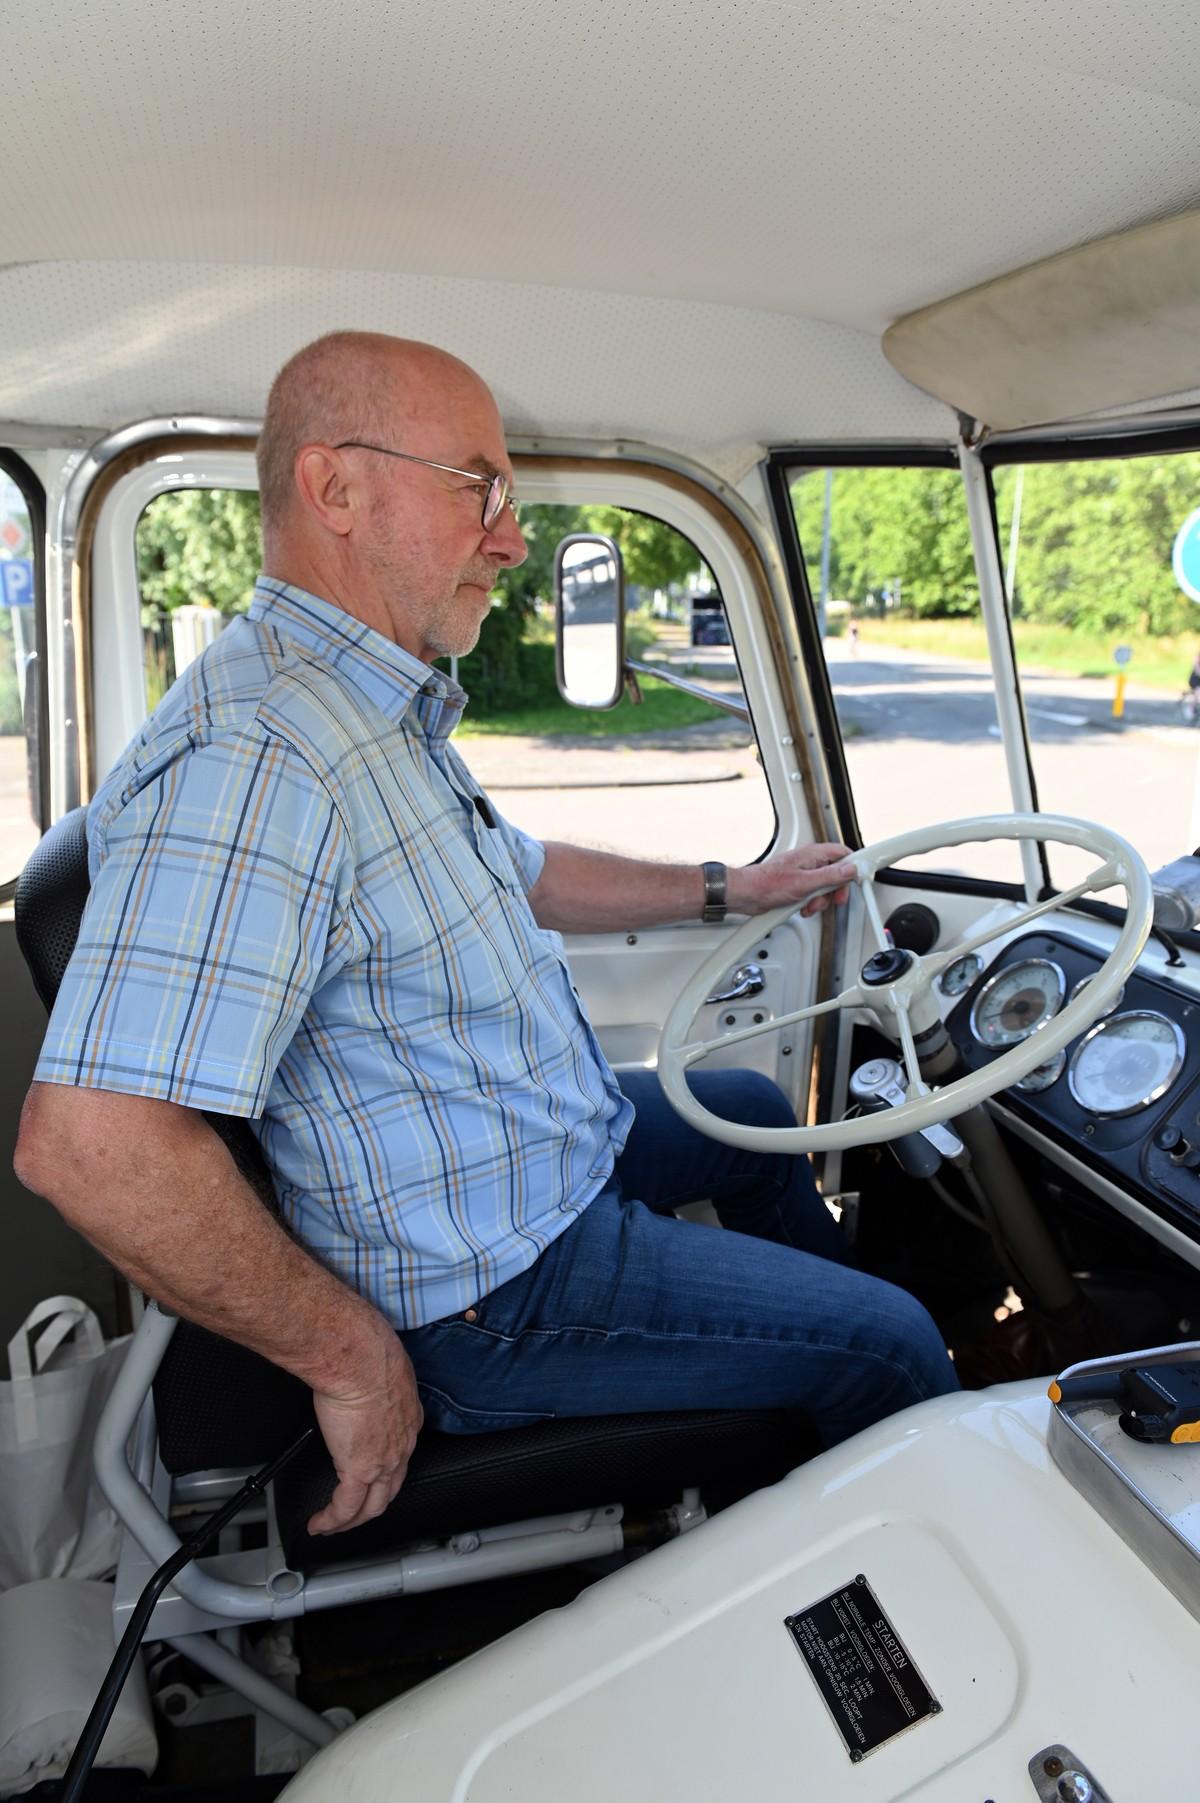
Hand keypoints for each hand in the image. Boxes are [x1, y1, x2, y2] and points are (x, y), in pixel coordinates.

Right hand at [307, 1328, 423, 1533]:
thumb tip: (358, 1378)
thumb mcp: (381, 1369)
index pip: (401, 1455)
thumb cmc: (367, 1353)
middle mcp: (403, 1444)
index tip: (371, 1475)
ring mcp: (384, 1461)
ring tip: (334, 1525)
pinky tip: (319, 1524)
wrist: (359, 1358)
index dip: (386, 1471)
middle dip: (371, 1505)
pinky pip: (345, 1507)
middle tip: (354, 1512)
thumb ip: (374, 1381)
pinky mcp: (359, 1469)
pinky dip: (332, 1521)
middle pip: (390, 1488)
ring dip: (352, 1520)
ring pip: (371, 1505)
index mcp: (409, 1418)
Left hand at [730, 842, 857, 918]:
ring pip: (825, 887)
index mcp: (813, 854)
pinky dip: (811, 903)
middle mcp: (809, 862)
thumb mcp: (805, 883)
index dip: (853, 866)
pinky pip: (813, 895)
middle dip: (835, 889)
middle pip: (836, 873)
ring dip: (821, 900)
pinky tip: (804, 907)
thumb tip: (850, 870)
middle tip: (834, 899)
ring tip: (810, 904)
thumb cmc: (767, 884)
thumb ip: (830, 876)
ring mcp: (803, 874)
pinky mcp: (797, 886)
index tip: (860, 878)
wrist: (747, 895)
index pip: (843, 854)